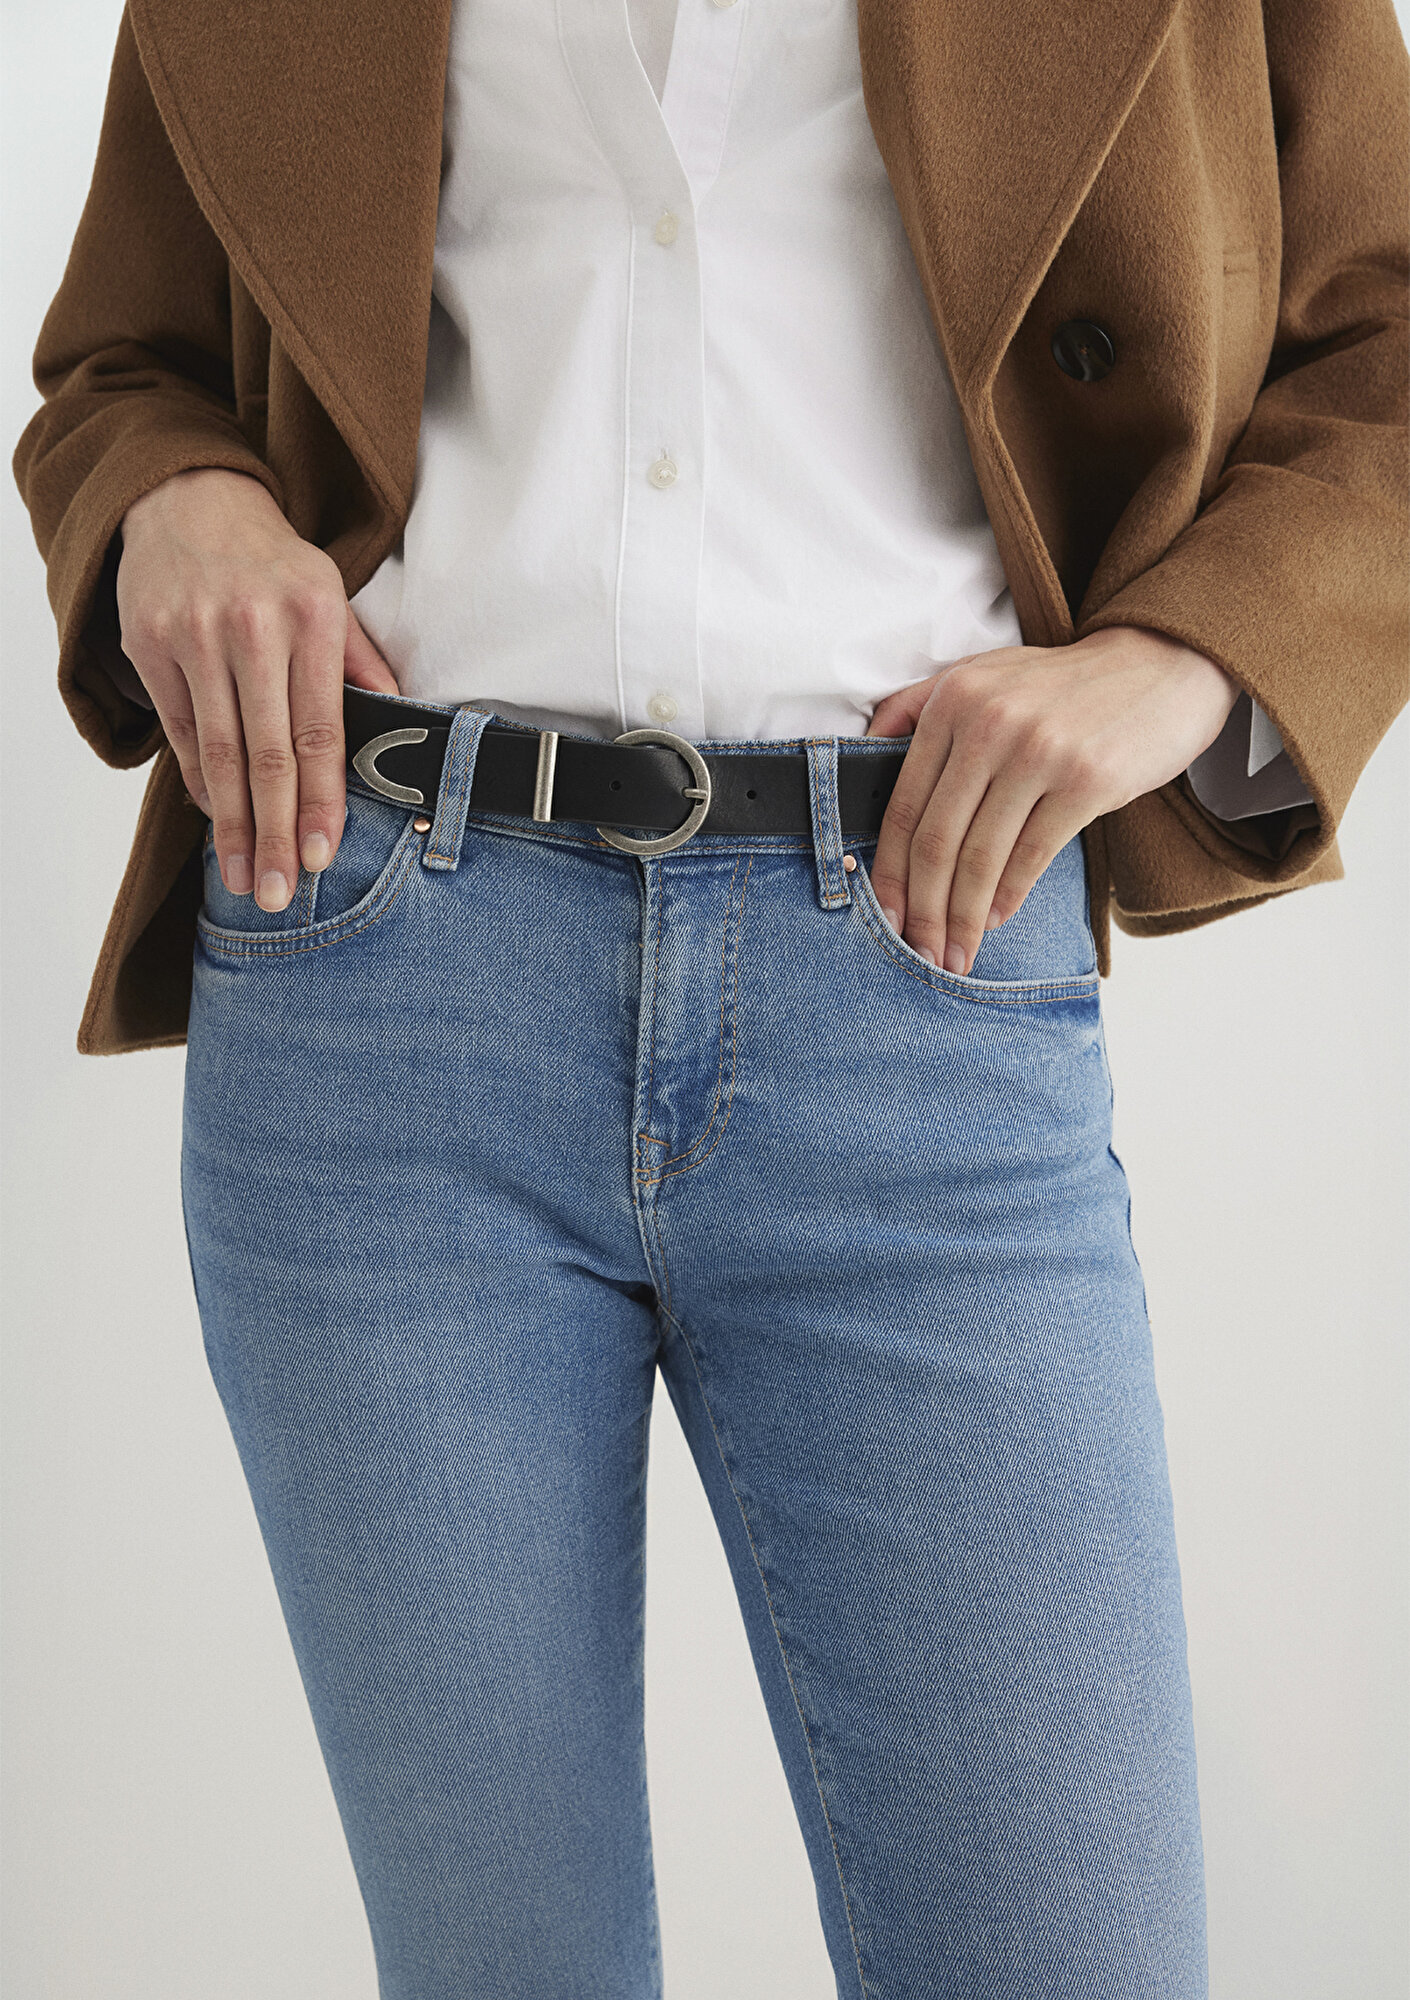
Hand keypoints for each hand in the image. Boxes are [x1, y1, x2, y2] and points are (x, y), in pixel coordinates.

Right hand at [116, 467, 398, 908]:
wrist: (191, 499)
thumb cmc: (274, 563)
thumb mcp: (334, 596)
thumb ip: (363, 664)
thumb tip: (404, 726)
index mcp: (311, 619)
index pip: (319, 731)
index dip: (320, 800)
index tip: (321, 854)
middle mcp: (252, 630)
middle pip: (265, 754)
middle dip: (273, 831)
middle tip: (278, 892)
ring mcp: (195, 638)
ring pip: (219, 753)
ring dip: (231, 825)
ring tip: (244, 878)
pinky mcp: (152, 647)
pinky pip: (183, 733)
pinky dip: (202, 783)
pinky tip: (218, 822)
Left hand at [866, 626, 1239, 971]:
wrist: (1161, 665)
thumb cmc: (1063, 684)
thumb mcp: (985, 673)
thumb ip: (920, 705)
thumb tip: (866, 749)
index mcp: (953, 701)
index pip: (903, 804)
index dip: (887, 871)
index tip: (883, 915)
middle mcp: (989, 723)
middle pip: (937, 840)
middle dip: (922, 910)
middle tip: (919, 952)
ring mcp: (1038, 752)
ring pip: (981, 857)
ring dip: (963, 917)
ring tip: (956, 954)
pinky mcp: (1086, 780)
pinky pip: (1031, 855)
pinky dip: (1006, 897)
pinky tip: (993, 920)